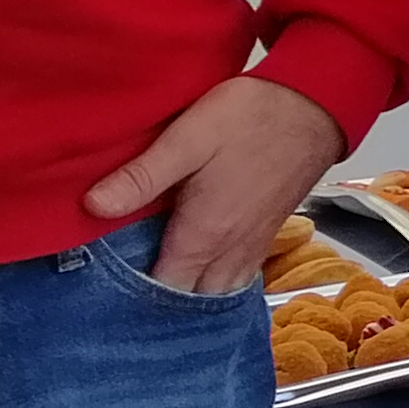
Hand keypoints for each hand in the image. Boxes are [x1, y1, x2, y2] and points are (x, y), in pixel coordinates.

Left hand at [83, 74, 346, 291]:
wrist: (316, 105)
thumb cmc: (250, 118)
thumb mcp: (189, 137)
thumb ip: (142, 176)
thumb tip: (92, 206)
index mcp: (204, 234)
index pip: (162, 289)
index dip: (132, 294)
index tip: (103, 284)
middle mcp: (230, 251)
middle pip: (190, 300)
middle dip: (159, 301)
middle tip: (124, 284)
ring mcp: (253, 246)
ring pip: (216, 294)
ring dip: (189, 295)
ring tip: (158, 281)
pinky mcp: (267, 234)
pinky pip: (237, 279)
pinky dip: (214, 283)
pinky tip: (199, 268)